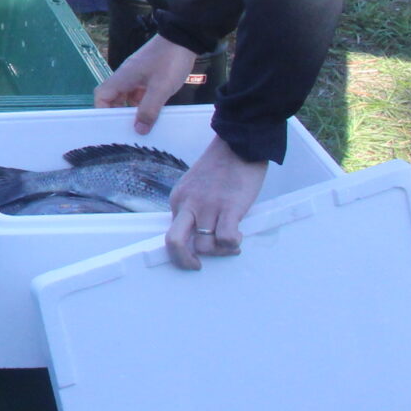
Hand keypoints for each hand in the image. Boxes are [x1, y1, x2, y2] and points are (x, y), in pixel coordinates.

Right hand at [95, 34, 201, 132]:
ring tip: (142, 123)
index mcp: (123, 77)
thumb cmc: (169, 62)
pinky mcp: (147, 73)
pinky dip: (142, 102)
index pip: (101, 95)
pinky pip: (138, 90)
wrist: (184, 38)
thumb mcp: (161, 88)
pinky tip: (153, 110)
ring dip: (132, 108)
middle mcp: (126, 75)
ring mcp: (136, 73)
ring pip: (127, 94)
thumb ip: (149, 109)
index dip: (102, 110)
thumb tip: (138, 130)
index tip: (113, 125)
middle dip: (118, 112)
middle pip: (113, 96)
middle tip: (129, 128)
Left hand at [160, 137, 271, 269]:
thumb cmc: (221, 167)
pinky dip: (232, 245)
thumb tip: (200, 234)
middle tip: (198, 265)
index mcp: (178, 200)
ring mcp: (208, 206)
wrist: (239, 145)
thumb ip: (193, 208)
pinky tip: (239, 236)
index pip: (171, 233)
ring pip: (203, 246)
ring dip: (219, 252)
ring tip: (231, 243)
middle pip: (174, 242)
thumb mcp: (196, 187)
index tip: (194, 254)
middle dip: (183, 261)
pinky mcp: (230, 207)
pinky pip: (225, 238)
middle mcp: (188, 205)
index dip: (183, 248)